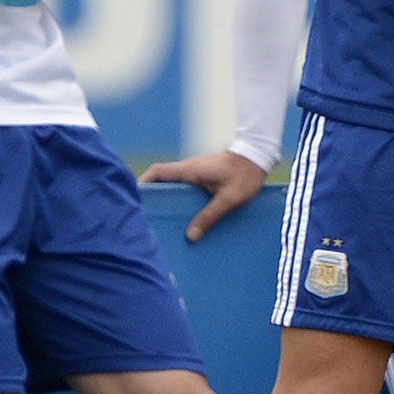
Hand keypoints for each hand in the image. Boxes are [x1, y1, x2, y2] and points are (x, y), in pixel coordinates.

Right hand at [141, 151, 269, 241]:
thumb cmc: (244, 175)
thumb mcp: (228, 199)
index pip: (157, 172)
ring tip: (162, 219)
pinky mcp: (203, 175)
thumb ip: (209, 216)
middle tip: (147, 215)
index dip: (143, 183)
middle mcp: (188, 168)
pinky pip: (184, 186)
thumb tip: (190, 236)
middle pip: (161, 180)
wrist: (258, 156)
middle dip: (152, 195)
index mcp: (189, 170)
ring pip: (173, 184)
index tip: (135, 198)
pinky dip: (179, 197)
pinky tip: (183, 214)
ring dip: (167, 197)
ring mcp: (195, 171)